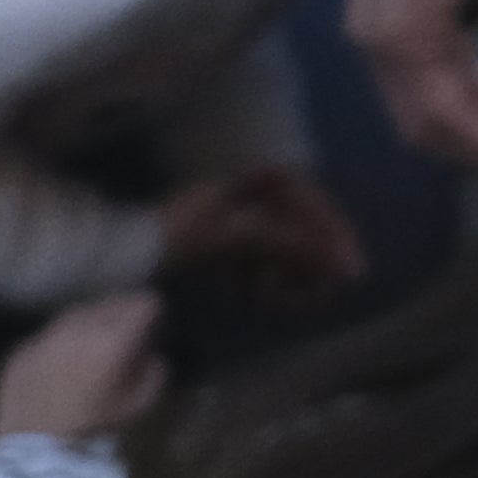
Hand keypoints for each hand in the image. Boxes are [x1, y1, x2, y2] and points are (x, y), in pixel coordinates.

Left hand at [0, 289, 163, 441]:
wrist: (31, 461)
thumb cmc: (93, 433)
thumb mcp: (141, 405)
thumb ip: (155, 369)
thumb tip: (149, 353)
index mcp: (113, 338)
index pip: (145, 301)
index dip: (154, 315)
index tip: (153, 332)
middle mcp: (77, 328)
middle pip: (111, 302)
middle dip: (122, 316)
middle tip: (123, 341)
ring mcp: (43, 338)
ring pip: (76, 315)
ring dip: (88, 327)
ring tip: (87, 353)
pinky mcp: (18, 353)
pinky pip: (46, 338)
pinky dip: (57, 347)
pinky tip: (57, 372)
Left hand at [150, 162, 364, 307]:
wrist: (124, 251)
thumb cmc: (182, 231)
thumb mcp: (240, 234)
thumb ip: (293, 241)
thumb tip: (340, 258)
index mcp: (264, 177)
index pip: (318, 205)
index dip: (337, 238)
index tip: (353, 270)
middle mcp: (259, 193)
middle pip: (302, 231)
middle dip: (308, 266)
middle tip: (318, 297)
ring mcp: (242, 218)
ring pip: (281, 251)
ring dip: (284, 277)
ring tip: (275, 300)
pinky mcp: (226, 243)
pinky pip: (258, 263)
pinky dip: (259, 281)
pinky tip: (251, 294)